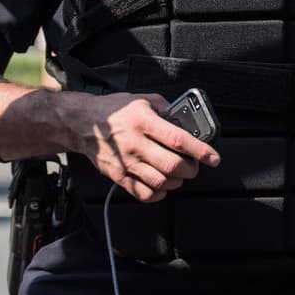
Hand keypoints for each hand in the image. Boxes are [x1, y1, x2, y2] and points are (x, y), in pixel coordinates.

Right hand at [67, 92, 220, 202]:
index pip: (179, 140)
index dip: (200, 151)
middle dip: (191, 169)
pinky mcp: (118, 176)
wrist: (82, 124)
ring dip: (177, 181)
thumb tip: (185, 119)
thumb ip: (166, 108)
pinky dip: (158, 193)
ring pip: (160, 182)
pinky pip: (143, 193)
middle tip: (194, 166)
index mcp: (144, 122)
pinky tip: (162, 184)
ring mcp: (126, 162)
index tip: (213, 157)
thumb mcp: (143, 100)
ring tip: (178, 174)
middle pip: (172, 165)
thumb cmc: (113, 111)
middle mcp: (136, 144)